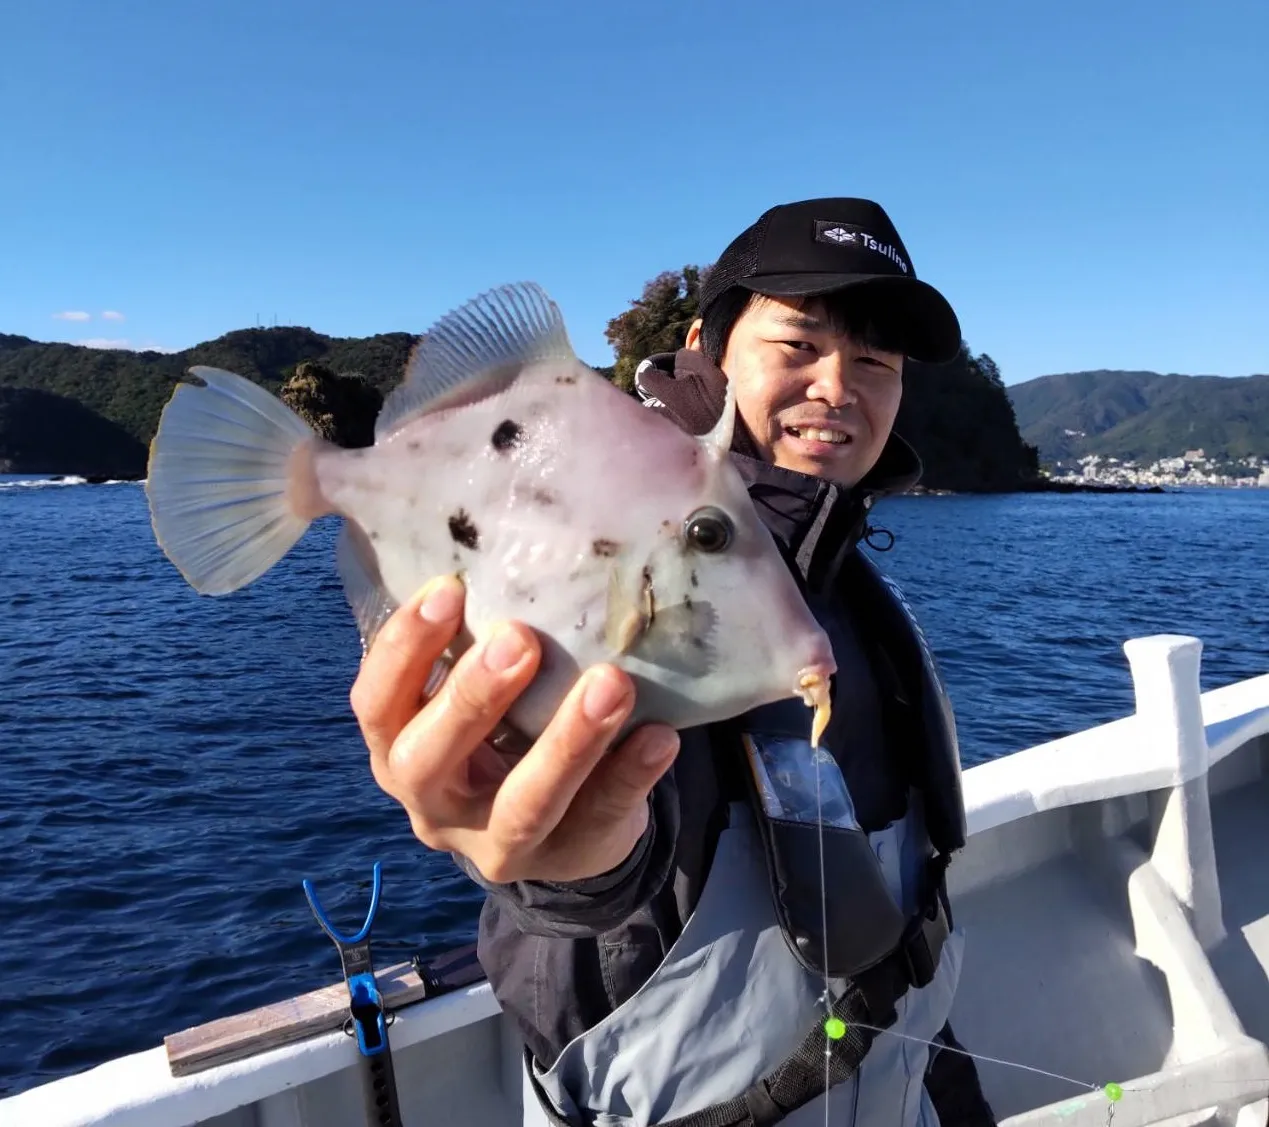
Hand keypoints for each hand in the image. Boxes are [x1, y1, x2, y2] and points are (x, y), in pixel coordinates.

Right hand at [351, 575, 680, 883]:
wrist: (560, 827)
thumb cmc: (506, 729)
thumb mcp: (474, 697)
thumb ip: (473, 644)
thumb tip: (505, 540)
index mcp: (399, 748)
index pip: (376, 704)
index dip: (404, 650)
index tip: (448, 589)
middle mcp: (434, 802)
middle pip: (428, 760)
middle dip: (472, 698)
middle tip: (520, 639)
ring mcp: (497, 843)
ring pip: (523, 804)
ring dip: (567, 742)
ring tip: (611, 683)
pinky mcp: (566, 859)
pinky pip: (599, 818)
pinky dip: (631, 775)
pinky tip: (659, 736)